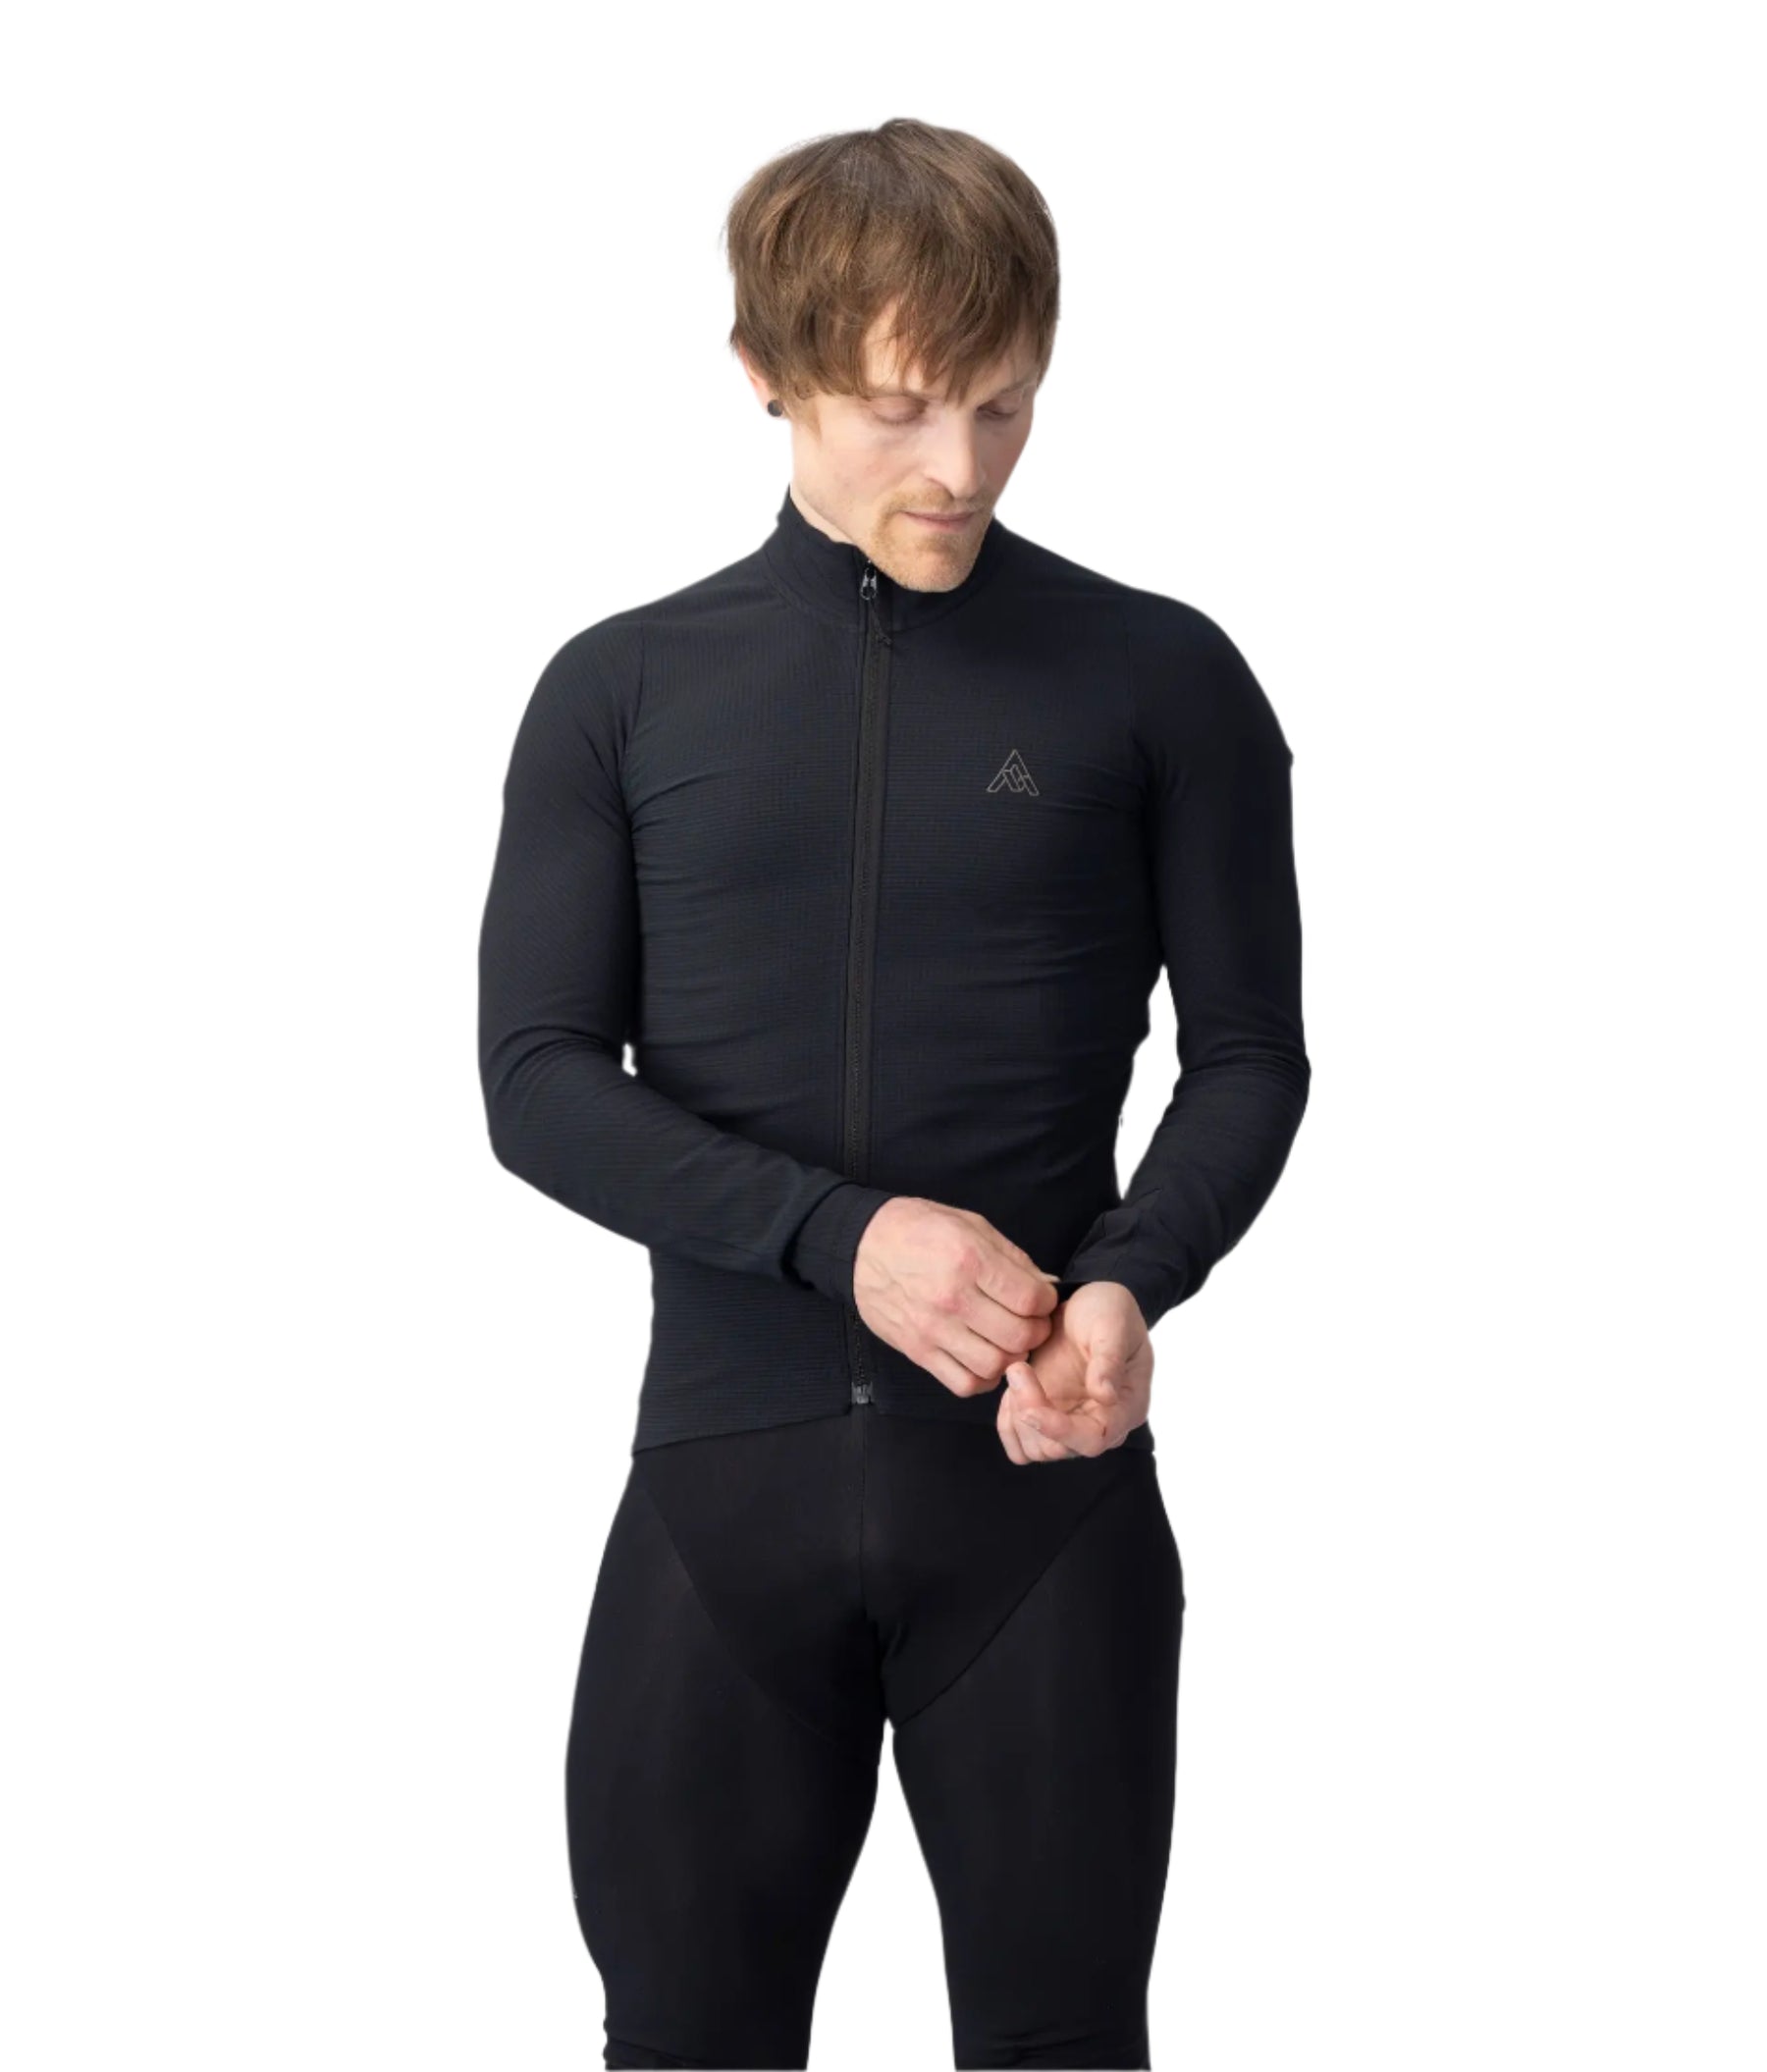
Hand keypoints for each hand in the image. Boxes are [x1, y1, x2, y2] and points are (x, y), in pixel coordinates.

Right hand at [852, 1197, 1058, 1396]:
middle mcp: (952, 1298)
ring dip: (1011, 1358)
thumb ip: (1013, 1258)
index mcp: (969, 1260)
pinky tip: (983, 1359)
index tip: (1040, 1299)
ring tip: (1007, 1341)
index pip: (1030, 1299)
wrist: (862, 1245)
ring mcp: (933, 1329)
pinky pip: (962, 1383)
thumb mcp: (970, 1225)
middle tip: (1029, 1322)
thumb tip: (1047, 1285)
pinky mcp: (917, 1350)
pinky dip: (982, 1379)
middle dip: (1035, 1332)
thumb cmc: (918, 1229)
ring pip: (994, 1366)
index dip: (1046, 1302)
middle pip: (1018, 1337)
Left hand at [996, 1282, 1151, 1462]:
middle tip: (1018, 1368)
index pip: (1094, 1440)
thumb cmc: (1108, 1309)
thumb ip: (1110, 1359)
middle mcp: (1099, 1423)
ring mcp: (1070, 1422)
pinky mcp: (1046, 1417)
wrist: (1085, 1302)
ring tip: (1017, 1369)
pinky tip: (1012, 1385)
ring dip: (1017, 1417)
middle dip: (1032, 1413)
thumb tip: (1106, 1397)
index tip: (1030, 1409)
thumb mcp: (1114, 1323)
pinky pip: (1020, 1442)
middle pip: (1059, 1448)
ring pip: (1035, 1449)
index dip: (1061, 1432)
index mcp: (1126, 1407)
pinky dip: (1009, 1421)